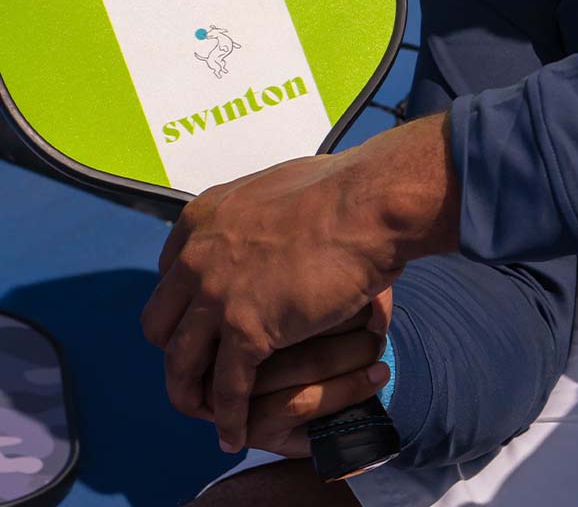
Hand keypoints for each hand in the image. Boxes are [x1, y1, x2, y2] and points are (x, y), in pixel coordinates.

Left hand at [141, 113, 458, 452]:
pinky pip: (226, 388)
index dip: (185, 304)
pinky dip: (229, 418)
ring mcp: (217, 295)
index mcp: (204, 218)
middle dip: (178, 349)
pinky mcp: (246, 330)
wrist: (369, 203)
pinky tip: (236, 436)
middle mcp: (197, 257)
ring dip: (190, 393)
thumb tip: (276, 224)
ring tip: (208, 414)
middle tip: (202, 367)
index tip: (204, 321)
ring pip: (180, 363)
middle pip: (161, 323)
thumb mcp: (279, 187)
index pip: (169, 274)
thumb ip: (259, 213)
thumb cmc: (345, 189)